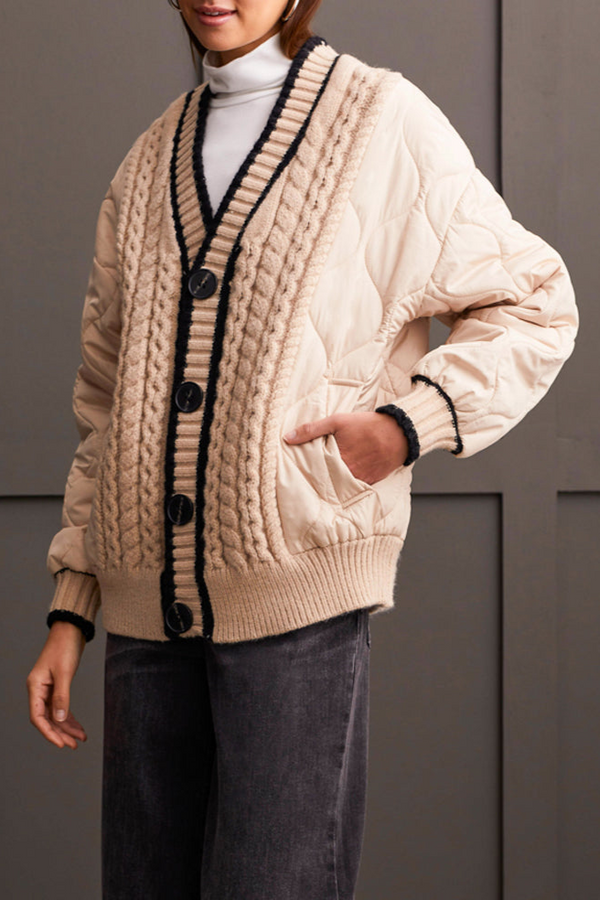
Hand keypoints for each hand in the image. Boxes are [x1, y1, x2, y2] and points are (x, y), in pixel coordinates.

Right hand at [26, 621, 87, 748]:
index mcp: (35, 687)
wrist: (71, 630)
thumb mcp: (64, 672)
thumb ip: (62, 696)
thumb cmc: (64, 647)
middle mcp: (39, 690)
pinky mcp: (58, 687)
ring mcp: (48, 689)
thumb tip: (61, 719)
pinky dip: (71, 718)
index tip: (61, 744)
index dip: (49, 732)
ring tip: (81, 739)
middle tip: (73, 745)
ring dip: (67, 728)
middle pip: (47, 719)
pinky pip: (62, 708)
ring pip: (56, 715)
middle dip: (60, 733)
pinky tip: (79, 728)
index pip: (38, 717)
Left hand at [283, 411, 408, 484]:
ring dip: (330, 485)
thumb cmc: (367, 425)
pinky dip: (346, 487)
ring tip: (320, 486)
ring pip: (338, 486)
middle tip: (303, 484)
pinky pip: (353, 488)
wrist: (398, 433)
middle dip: (316, 481)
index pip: (313, 471)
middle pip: (325, 481)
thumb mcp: (337, 421)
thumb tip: (287, 437)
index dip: (304, 473)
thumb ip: (311, 429)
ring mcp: (359, 479)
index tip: (295, 475)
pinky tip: (338, 485)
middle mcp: (346, 472)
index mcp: (336, 458)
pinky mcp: (369, 482)